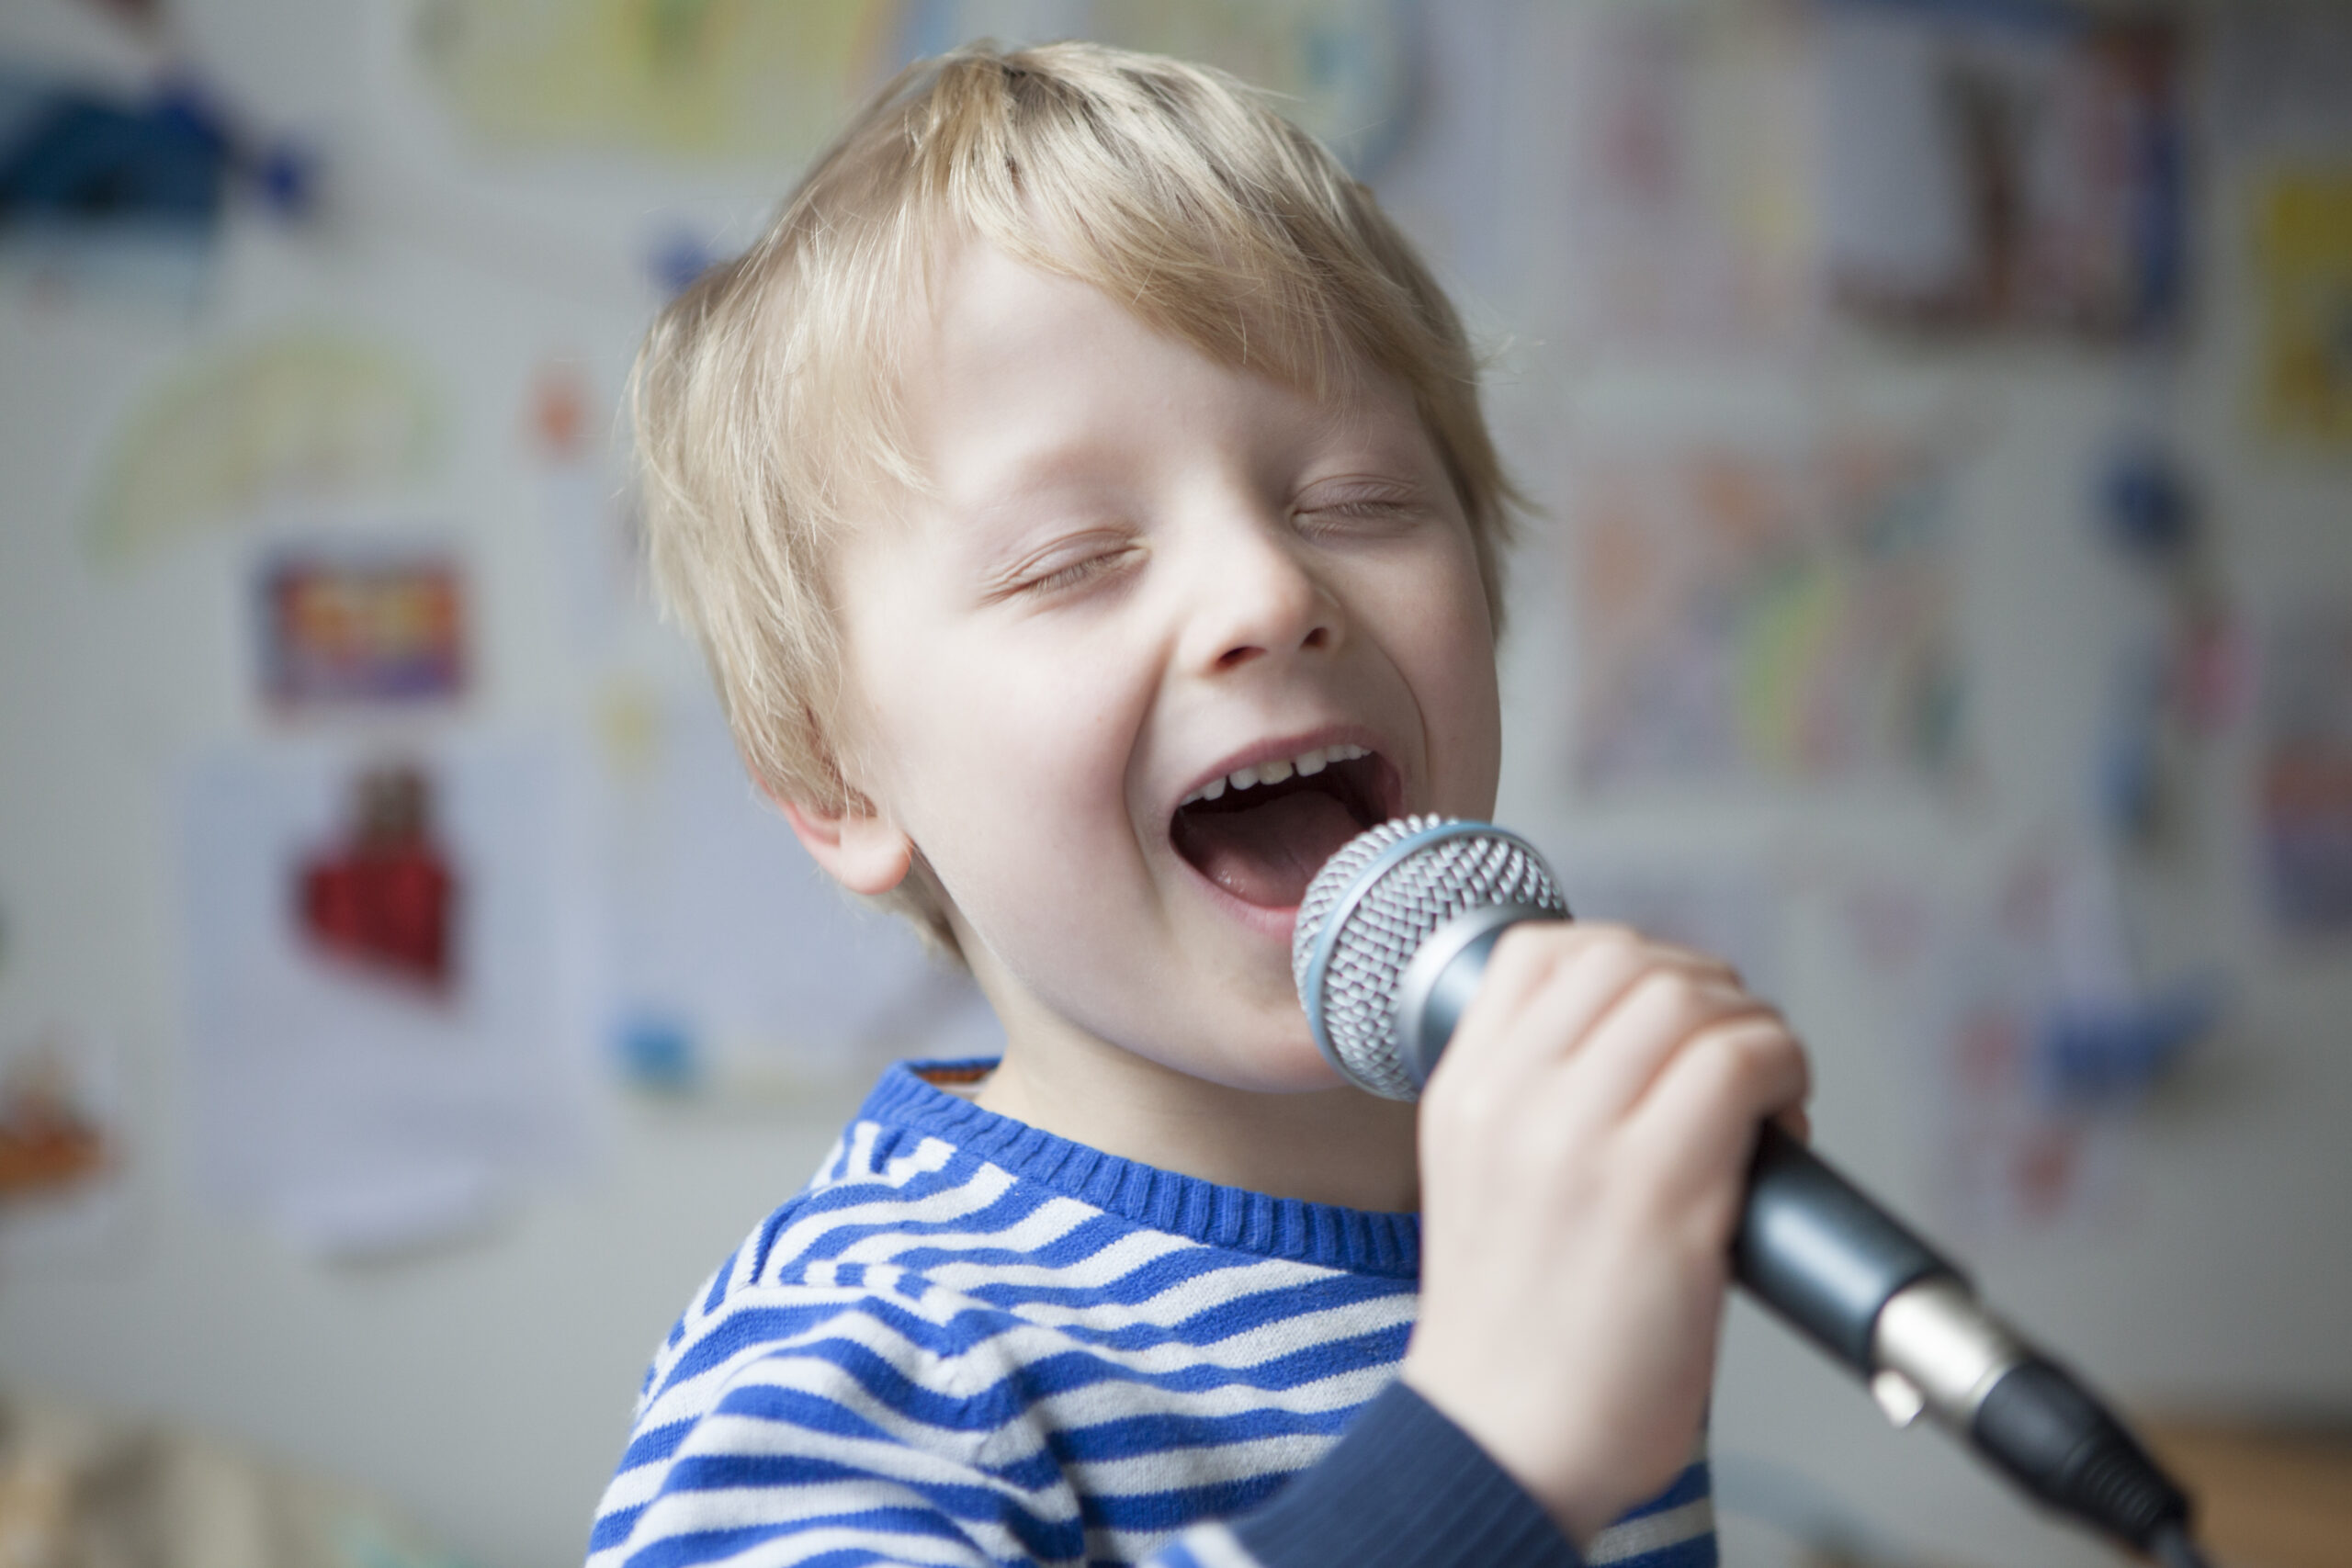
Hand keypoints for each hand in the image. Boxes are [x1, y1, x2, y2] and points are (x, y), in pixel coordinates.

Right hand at [1398, 922, 1808, 1549]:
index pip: (1540, 950)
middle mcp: (1511, 1099)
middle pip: (1627, 959)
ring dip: (1752, 1027)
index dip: (1627, 958)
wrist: (1505, 1441)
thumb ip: (1530, 1104)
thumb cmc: (1517, 1333)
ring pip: (1690, 996)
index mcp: (1462, 1094)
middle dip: (1705, 988)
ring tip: (1764, 1095)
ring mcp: (1580, 1138)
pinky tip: (1785, 1127)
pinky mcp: (1657, 1187)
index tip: (1668, 1009)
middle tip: (1735, 1054)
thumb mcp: (1477, 1180)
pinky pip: (1741, 1061)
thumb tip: (1650, 1042)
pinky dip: (1784, 1068)